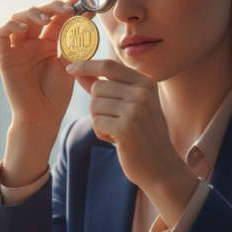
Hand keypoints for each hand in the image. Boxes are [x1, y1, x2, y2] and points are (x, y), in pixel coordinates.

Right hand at [0, 0, 81, 127]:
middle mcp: (32, 42)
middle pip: (38, 14)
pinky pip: (2, 34)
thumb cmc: (56, 95)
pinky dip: (11, 26)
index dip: (66, 7)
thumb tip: (87, 18)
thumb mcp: (70, 64)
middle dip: (52, 7)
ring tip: (46, 18)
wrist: (42, 116)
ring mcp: (17, 48)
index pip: (56, 18)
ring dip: (32, 13)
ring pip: (19, 18)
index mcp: (48, 43)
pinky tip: (24, 27)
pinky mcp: (5, 56)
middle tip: (66, 9)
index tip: (80, 1)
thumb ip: (75, 43)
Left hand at [67, 59, 197, 225]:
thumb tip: (79, 72)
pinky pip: (95, 122)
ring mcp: (136, 110)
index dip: (86, 65)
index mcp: (146, 83)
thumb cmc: (143, 134)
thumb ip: (105, 87)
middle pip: (96, 87)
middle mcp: (143, 93)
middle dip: (97, 106)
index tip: (70, 68)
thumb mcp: (130, 105)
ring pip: (94, 105)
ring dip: (99, 121)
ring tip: (118, 131)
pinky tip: (117, 140)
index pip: (109, 66)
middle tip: (114, 121)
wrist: (161, 166)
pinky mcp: (126, 128)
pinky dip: (101, 133)